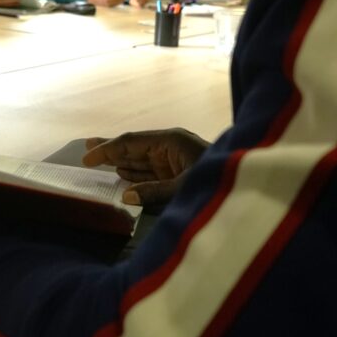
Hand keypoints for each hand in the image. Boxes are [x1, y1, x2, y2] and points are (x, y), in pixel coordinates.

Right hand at [82, 128, 209, 205]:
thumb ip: (154, 192)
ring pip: (141, 159)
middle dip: (111, 149)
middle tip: (85, 148)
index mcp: (170, 141)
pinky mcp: (179, 172)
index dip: (107, 149)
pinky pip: (150, 171)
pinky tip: (123, 175)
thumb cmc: (219, 181)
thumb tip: (125, 195)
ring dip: (120, 161)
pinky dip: (135, 173)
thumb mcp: (185, 187)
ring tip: (99, 161)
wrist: (251, 185)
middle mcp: (170, 146)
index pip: (131, 142)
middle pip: (133, 147)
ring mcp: (174, 159)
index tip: (86, 157)